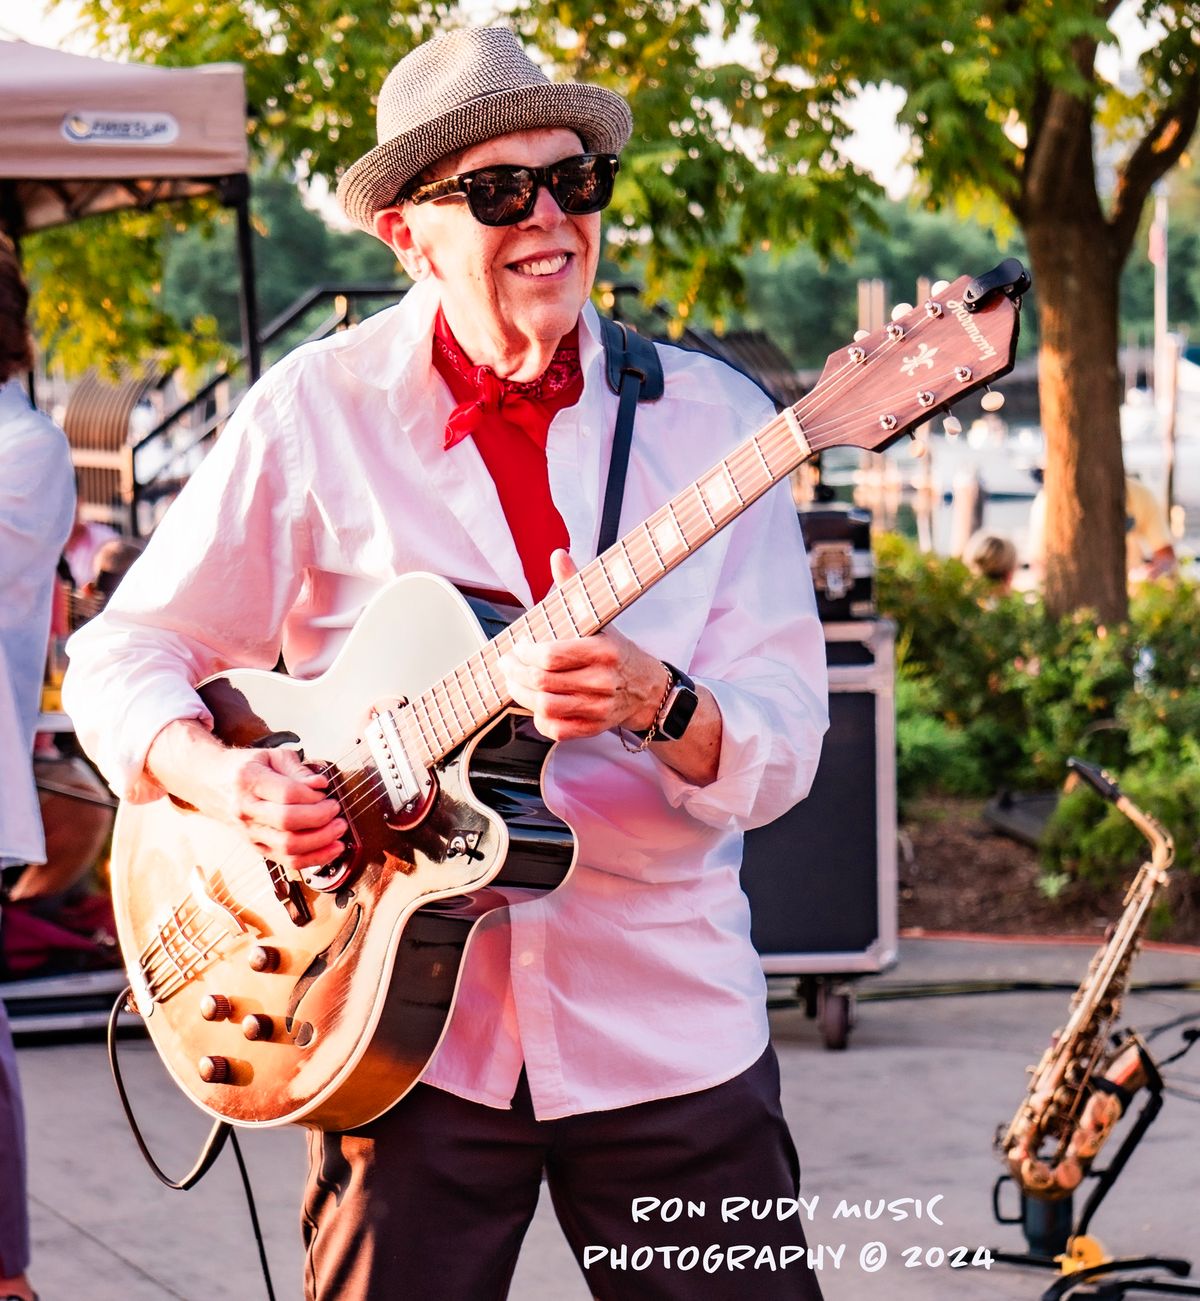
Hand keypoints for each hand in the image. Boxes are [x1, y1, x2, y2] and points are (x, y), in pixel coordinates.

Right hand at [147, 720, 346, 871]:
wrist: (210, 783)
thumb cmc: (245, 767)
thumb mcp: (271, 756)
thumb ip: (298, 769)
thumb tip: (320, 784)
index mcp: (249, 781)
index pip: (287, 794)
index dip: (313, 795)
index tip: (327, 792)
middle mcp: (246, 810)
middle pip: (288, 822)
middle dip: (320, 819)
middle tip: (337, 812)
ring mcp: (250, 833)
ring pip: (288, 847)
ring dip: (321, 842)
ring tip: (339, 831)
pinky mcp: (256, 848)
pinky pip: (286, 861)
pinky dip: (312, 859)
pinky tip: (330, 850)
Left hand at [499, 550, 668, 741]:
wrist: (646, 689)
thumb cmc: (615, 650)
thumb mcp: (599, 617)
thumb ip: (574, 587)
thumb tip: (558, 555)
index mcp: (603, 651)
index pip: (552, 656)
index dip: (525, 652)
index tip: (517, 646)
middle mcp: (603, 682)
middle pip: (543, 682)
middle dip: (515, 672)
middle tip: (506, 663)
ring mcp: (599, 708)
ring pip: (545, 707)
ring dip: (521, 694)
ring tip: (514, 681)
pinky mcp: (593, 728)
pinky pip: (555, 729)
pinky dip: (538, 718)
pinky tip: (534, 703)